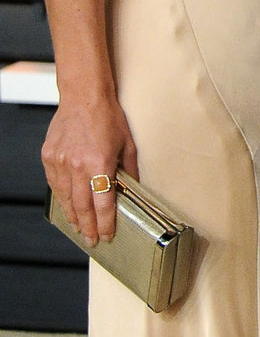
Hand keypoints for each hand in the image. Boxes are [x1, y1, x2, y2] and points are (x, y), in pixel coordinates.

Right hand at [41, 95, 137, 245]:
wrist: (84, 95)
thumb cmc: (107, 115)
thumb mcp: (127, 143)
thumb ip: (129, 169)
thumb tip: (133, 188)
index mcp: (99, 163)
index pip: (103, 204)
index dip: (105, 223)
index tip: (107, 235)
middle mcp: (78, 166)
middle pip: (82, 207)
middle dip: (88, 227)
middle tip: (92, 240)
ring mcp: (61, 162)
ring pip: (65, 199)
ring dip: (72, 216)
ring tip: (78, 228)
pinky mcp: (50, 157)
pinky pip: (54, 184)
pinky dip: (60, 197)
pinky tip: (66, 204)